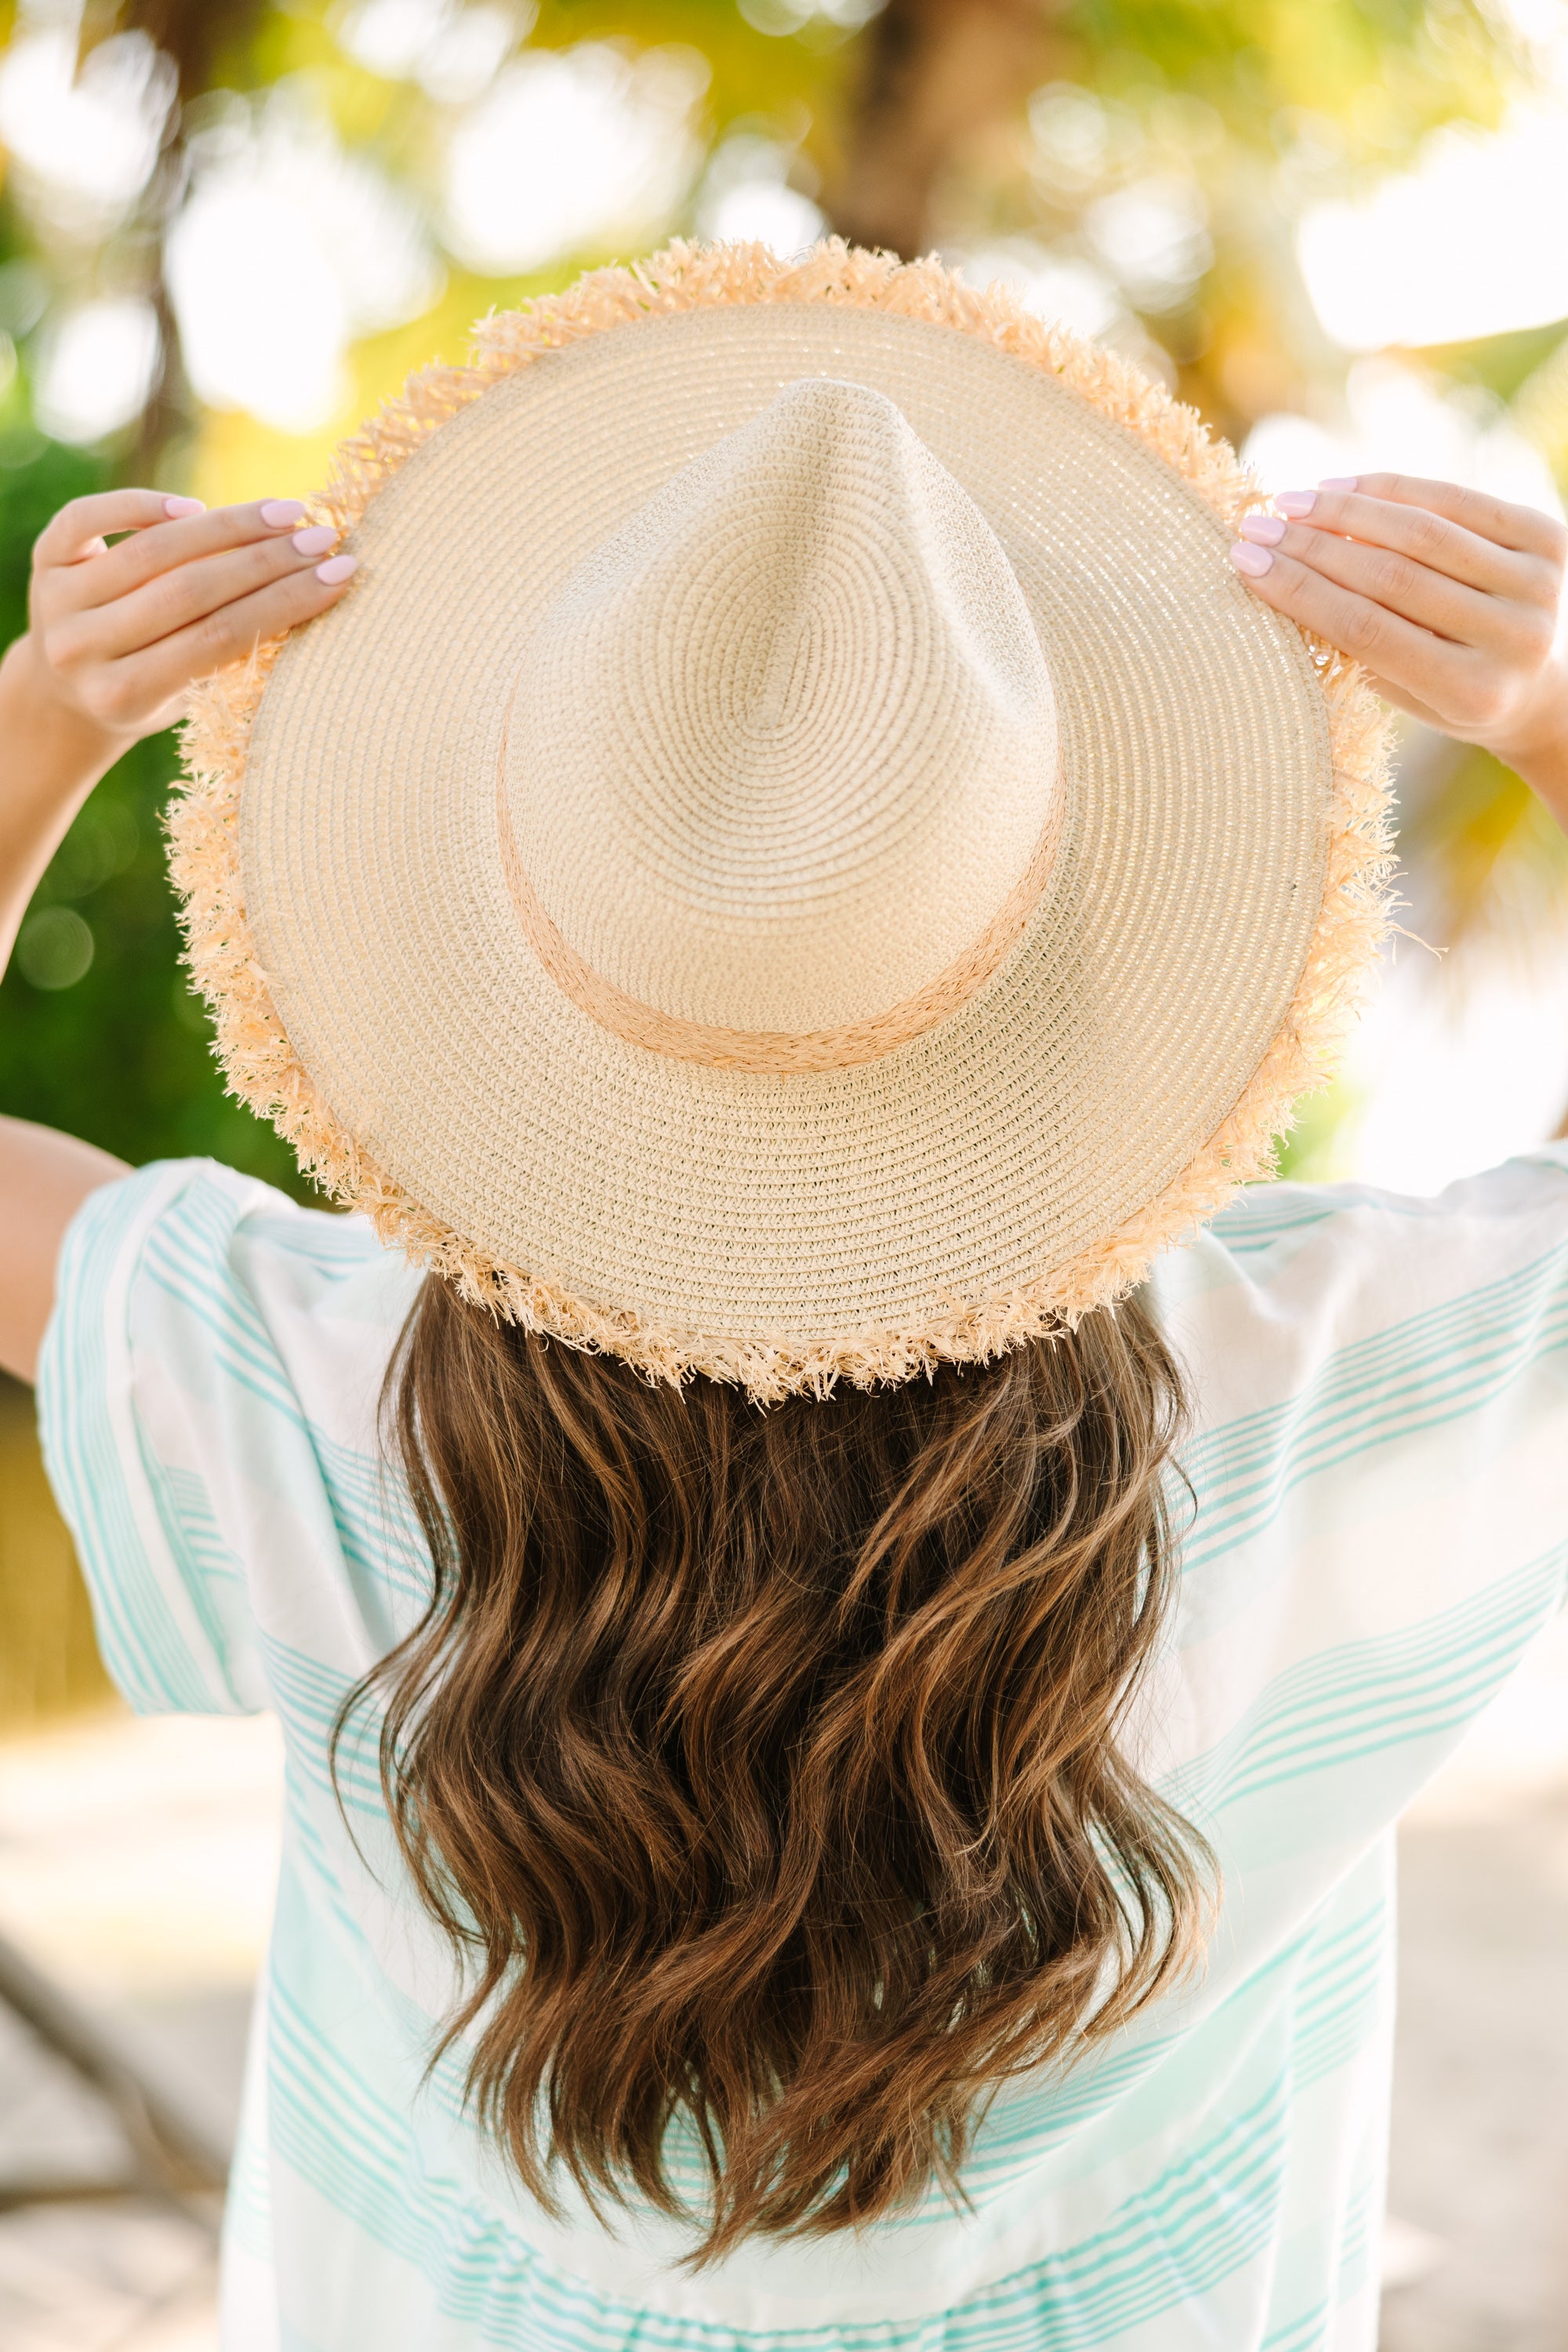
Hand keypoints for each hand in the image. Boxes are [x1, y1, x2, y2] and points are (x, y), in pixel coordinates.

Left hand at [21, 488, 355, 744]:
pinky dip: (142, 505)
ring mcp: (56, 601)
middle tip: (322, 539)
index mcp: (123, 695)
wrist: (63, 693)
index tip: (339, 576)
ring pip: (154, 550)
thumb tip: (309, 586)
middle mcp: (81, 648)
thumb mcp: (184, 697)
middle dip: (267, 561)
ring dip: (229, 527)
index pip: (219, 637)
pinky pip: (90, 518)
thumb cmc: (148, 694)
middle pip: (190, 591)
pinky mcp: (42, 560)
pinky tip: (195, 508)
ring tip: (285, 514)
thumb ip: (224, 654)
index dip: (283, 603)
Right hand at [1228, 475, 1567, 813]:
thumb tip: (1273, 576)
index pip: (1368, 629)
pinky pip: (1456, 501)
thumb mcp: (1405, 693)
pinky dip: (1393, 489)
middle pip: (1392, 576)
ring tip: (1289, 503)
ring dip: (1344, 510)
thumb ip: (1355, 646)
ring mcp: (1539, 583)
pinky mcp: (1550, 539)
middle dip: (1312, 546)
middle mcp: (1515, 637)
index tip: (1245, 563)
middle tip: (1255, 527)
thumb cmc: (1452, 696)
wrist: (1541, 687)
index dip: (1301, 591)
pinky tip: (1341, 486)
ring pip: (1422, 531)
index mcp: (1474, 692)